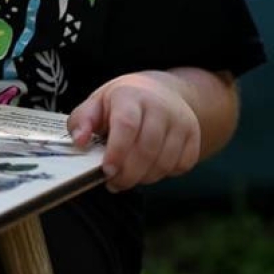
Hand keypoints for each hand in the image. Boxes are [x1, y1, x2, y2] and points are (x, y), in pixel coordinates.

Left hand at [68, 71, 200, 191]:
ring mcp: (181, 120)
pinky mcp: (194, 135)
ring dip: (144, 178)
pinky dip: (165, 174)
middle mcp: (160, 105)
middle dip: (128, 174)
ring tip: (130, 176)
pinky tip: (150, 167)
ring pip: (165, 161)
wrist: (161, 91)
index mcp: (131, 94)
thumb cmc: (124, 102)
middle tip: (114, 182)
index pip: (127, 125)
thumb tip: (79, 141)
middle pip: (147, 148)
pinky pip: (182, 165)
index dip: (117, 152)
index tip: (106, 170)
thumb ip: (82, 120)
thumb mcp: (98, 102)